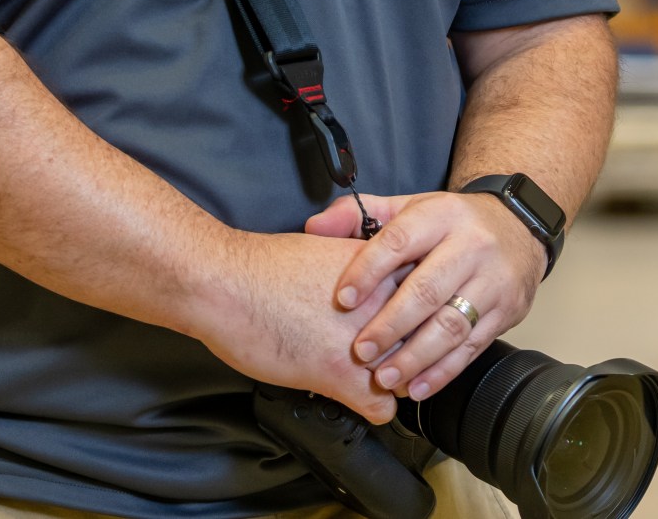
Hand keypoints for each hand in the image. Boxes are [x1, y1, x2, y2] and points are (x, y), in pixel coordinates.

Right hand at [189, 230, 405, 423]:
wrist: (226, 283)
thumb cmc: (265, 267)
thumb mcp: (330, 249)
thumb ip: (365, 270)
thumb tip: (375, 286)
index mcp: (385, 268)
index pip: (431, 298)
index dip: (415, 315)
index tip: (404, 324)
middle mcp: (386, 303)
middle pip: (424, 339)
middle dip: (406, 349)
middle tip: (382, 353)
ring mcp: (369, 341)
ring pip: (408, 375)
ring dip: (389, 380)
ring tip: (367, 376)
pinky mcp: (345, 375)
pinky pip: (383, 407)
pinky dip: (371, 408)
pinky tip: (353, 396)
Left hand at [305, 190, 548, 402]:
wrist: (518, 226)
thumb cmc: (452, 223)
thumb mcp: (409, 206)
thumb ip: (359, 215)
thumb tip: (315, 226)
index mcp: (442, 216)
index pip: (401, 241)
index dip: (369, 270)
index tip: (343, 299)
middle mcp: (472, 246)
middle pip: (428, 290)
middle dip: (391, 325)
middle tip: (360, 351)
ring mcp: (493, 281)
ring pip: (452, 325)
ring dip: (415, 358)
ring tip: (385, 377)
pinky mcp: (506, 312)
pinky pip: (472, 347)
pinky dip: (442, 372)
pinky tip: (416, 387)